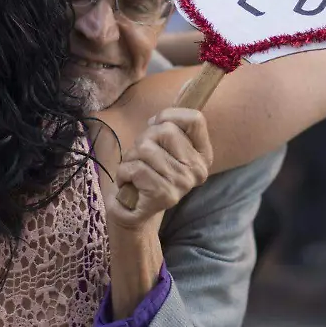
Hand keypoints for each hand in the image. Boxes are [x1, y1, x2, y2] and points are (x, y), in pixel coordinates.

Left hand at [107, 108, 212, 234]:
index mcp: (202, 154)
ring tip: (133, 171)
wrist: (132, 211)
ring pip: (146, 148)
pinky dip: (124, 172)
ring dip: (131, 157)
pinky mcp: (164, 195)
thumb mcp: (159, 145)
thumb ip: (165, 126)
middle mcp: (197, 169)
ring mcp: (183, 183)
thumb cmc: (145, 172)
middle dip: (143, 139)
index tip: (156, 127)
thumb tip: (162, 116)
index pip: (195, 119)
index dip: (169, 116)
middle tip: (141, 158)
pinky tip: (127, 182)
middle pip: (165, 130)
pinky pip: (136, 168)